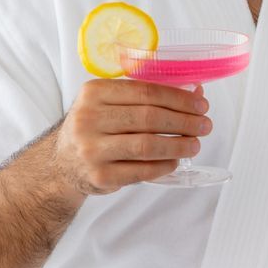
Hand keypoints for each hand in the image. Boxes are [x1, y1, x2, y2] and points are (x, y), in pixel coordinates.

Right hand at [53, 79, 210, 193]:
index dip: (179, 98)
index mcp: (94, 92)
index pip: (145, 92)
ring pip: (147, 145)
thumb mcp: (110, 103)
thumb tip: (196, 93)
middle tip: (205, 125)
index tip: (201, 104)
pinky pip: (141, 171)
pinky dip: (164, 166)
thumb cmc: (95, 127)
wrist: (63, 163)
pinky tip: (176, 161)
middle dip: (184, 122)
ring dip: (178, 145)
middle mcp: (88, 119)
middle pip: (149, 118)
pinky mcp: (99, 176)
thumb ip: (148, 97)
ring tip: (195, 144)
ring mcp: (92, 149)